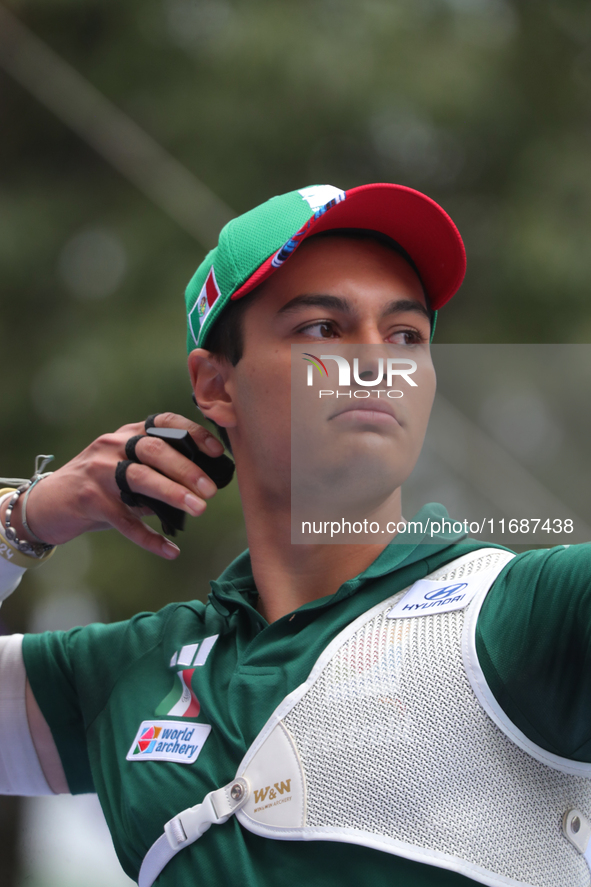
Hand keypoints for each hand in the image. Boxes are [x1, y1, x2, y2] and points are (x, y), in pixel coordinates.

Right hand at [0, 414, 224, 558]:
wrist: (48, 504)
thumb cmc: (99, 486)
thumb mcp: (126, 469)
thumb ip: (157, 475)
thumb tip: (200, 489)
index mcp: (128, 434)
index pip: (164, 423)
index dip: (193, 434)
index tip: (217, 452)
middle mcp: (113, 447)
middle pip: (154, 450)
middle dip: (186, 469)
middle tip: (210, 489)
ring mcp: (99, 472)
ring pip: (140, 478)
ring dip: (172, 492)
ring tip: (199, 508)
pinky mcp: (90, 501)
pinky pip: (124, 521)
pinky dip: (149, 537)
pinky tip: (170, 551)